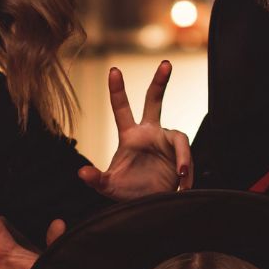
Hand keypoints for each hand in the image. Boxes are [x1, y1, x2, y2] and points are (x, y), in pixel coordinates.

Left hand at [78, 62, 191, 198]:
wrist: (150, 205)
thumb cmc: (129, 192)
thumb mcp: (109, 187)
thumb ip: (96, 180)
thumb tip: (81, 173)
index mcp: (130, 136)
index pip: (121, 109)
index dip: (117, 90)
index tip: (113, 70)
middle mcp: (149, 133)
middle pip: (154, 101)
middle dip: (160, 81)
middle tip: (166, 64)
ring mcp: (165, 141)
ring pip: (179, 137)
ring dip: (183, 157)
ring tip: (181, 176)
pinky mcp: (180, 153)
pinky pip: (186, 155)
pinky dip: (187, 169)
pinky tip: (183, 184)